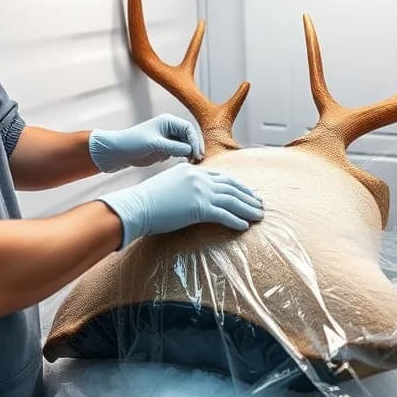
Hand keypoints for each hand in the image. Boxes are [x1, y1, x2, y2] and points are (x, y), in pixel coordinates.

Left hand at [87, 114, 203, 172]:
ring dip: (190, 154)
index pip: (188, 129)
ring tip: (191, 164)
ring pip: (186, 146)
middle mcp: (170, 129)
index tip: (196, 153)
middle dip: (194, 148)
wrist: (119, 152)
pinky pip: (180, 152)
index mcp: (168, 121)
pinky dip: (183, 158)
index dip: (194, 140)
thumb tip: (191, 151)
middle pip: (189, 137)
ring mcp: (168, 139)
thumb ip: (174, 147)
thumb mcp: (155, 144)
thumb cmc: (133, 142)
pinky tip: (183, 164)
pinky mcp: (166, 149)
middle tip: (197, 160)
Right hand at [97, 163, 263, 247]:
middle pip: (231, 187)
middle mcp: (199, 178)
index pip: (221, 177)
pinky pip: (224, 215)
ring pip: (232, 200)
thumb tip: (192, 199)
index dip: (237, 185)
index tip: (247, 192)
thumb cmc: (148, 200)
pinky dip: (236, 220)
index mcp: (192, 170)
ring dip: (248, 209)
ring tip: (259, 216)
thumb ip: (184, 187)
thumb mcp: (169, 186)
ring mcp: (200, 192)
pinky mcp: (199, 208)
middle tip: (260, 203)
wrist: (137, 206)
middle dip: (248, 196)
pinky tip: (245, 226)